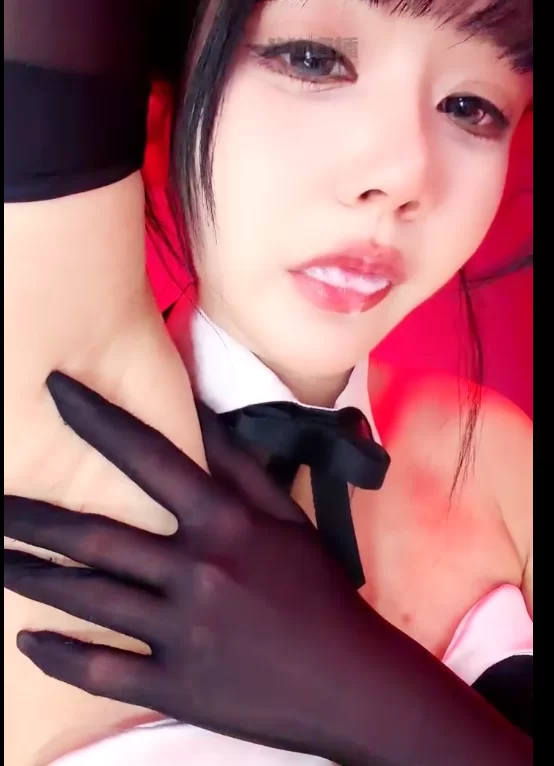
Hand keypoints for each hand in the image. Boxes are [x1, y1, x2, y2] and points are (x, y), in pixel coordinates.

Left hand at [4, 373, 531, 765]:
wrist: (351, 681)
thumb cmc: (319, 589)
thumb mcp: (286, 519)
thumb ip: (237, 465)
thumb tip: (196, 414)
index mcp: (224, 523)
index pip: (148, 456)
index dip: (96, 419)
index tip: (55, 389)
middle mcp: (197, 571)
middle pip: (93, 537)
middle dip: (31, 518)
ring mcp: (182, 632)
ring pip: (86, 599)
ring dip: (30, 577)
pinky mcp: (177, 685)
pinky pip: (101, 669)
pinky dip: (58, 655)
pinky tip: (27, 638)